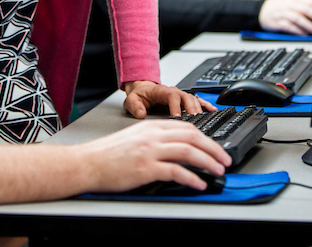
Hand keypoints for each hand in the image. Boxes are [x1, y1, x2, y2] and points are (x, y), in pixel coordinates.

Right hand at [80, 119, 230, 192]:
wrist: (86, 163)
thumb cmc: (106, 154)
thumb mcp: (133, 138)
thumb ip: (153, 139)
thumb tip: (174, 149)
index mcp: (150, 127)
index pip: (186, 127)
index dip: (205, 137)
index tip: (216, 147)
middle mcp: (152, 136)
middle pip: (192, 136)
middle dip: (213, 148)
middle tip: (224, 159)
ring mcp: (149, 151)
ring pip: (188, 151)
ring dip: (208, 161)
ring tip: (218, 171)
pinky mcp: (145, 168)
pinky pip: (176, 171)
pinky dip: (192, 178)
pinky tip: (199, 183)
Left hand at [121, 79, 212, 118]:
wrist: (142, 90)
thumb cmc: (139, 96)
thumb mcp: (131, 100)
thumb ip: (134, 106)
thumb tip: (140, 113)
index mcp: (161, 91)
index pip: (172, 96)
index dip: (176, 106)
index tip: (177, 117)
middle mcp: (173, 92)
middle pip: (186, 98)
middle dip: (191, 109)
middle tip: (195, 121)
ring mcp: (180, 96)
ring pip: (193, 100)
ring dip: (199, 109)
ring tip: (204, 119)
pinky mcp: (184, 101)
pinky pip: (198, 101)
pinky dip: (206, 105)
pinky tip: (213, 110)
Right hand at [258, 0, 311, 35]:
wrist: (262, 10)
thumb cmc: (280, 7)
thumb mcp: (292, 2)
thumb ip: (305, 6)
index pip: (311, 1)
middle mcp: (290, 5)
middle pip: (306, 9)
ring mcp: (283, 13)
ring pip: (298, 18)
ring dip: (308, 25)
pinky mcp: (278, 22)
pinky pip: (289, 26)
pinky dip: (298, 31)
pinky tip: (304, 34)